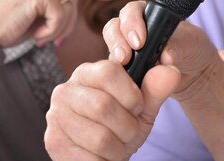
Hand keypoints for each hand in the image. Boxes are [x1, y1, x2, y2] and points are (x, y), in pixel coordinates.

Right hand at [0, 0, 115, 47]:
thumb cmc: (6, 29)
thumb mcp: (35, 15)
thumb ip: (54, 6)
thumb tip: (76, 7)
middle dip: (71, 23)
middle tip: (57, 40)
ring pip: (70, 8)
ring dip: (60, 30)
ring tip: (42, 38)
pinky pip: (61, 15)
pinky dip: (52, 31)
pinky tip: (36, 37)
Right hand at [45, 60, 180, 160]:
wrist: (106, 153)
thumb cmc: (124, 124)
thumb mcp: (144, 106)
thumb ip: (157, 88)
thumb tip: (171, 71)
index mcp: (89, 72)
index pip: (109, 71)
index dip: (131, 94)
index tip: (138, 106)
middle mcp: (66, 90)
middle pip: (103, 106)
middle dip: (127, 126)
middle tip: (130, 131)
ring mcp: (56, 116)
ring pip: (99, 136)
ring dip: (118, 147)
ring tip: (118, 144)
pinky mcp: (53, 141)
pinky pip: (88, 157)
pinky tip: (104, 155)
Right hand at [102, 0, 221, 100]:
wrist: (193, 72)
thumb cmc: (192, 48)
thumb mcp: (191, 44)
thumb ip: (179, 46)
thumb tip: (166, 55)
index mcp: (149, 14)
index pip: (132, 11)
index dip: (131, 23)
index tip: (139, 42)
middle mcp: (133, 28)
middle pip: (114, 28)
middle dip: (117, 41)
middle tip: (125, 57)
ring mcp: (126, 48)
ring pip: (111, 48)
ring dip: (114, 56)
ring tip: (122, 65)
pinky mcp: (123, 68)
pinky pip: (113, 69)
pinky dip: (117, 74)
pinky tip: (124, 82)